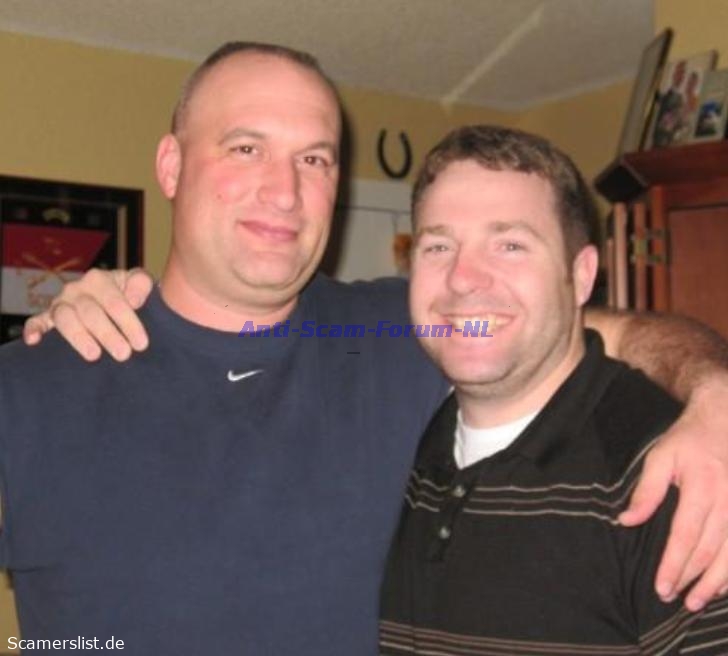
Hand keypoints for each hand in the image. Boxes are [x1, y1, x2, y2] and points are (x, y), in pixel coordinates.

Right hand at [23, 268, 153, 361]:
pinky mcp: (48, 317)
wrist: (119, 299)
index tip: (141, 343)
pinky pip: (37, 321)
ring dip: (79, 337)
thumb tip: (134, 300)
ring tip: (94, 355)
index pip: (114, 302)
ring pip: (64, 318)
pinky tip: (34, 341)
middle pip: (90, 312)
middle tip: (123, 354)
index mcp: (99, 279)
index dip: (129, 323)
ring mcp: (61, 303)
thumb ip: (141, 284)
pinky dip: (34, 329)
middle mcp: (77, 289)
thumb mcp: (140, 283)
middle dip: (108, 334)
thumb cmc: (131, 294)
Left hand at [619, 373, 727, 610]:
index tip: (661, 586)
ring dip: (714, 583)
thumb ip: (646, 491)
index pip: (685, 536)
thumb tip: (626, 521)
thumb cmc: (687, 441)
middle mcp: (727, 503)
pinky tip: (721, 586)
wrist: (723, 422)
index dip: (674, 564)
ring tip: (696, 602)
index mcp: (702, 488)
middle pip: (709, 551)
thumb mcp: (660, 457)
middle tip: (671, 598)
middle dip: (690, 578)